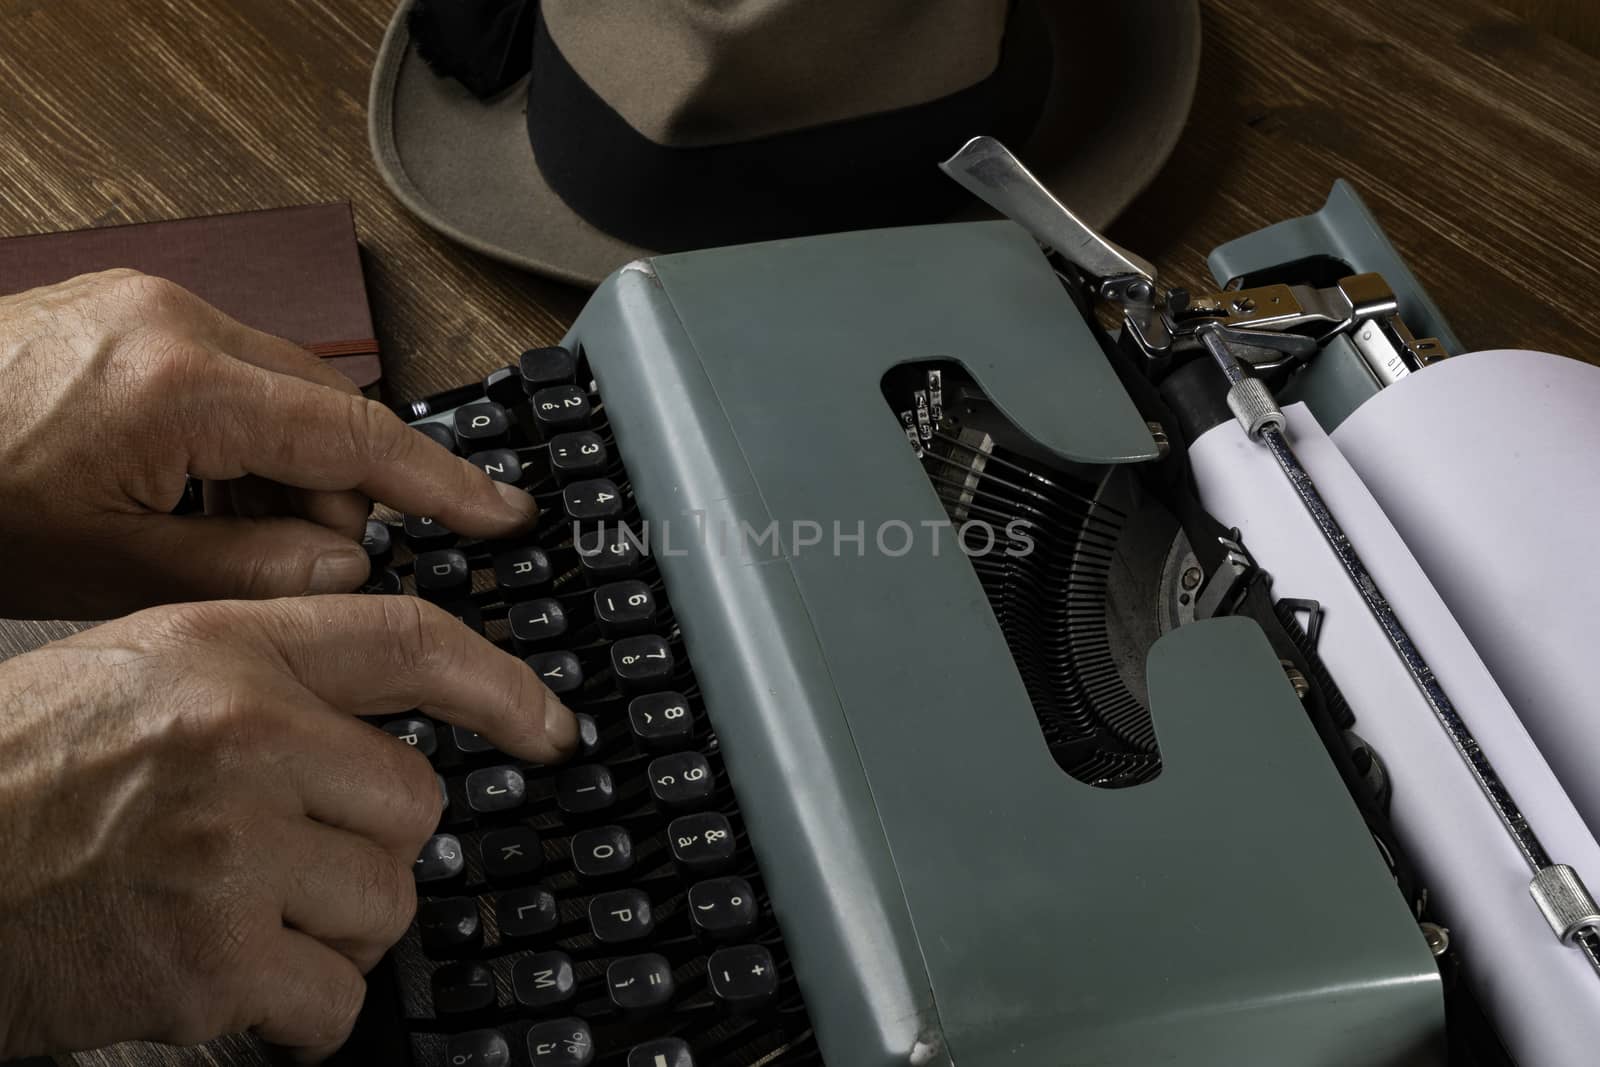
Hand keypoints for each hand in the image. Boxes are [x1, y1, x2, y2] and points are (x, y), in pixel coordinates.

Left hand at [0, 269, 539, 618]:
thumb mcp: (111, 568)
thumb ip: (253, 566)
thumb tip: (349, 564)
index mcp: (181, 384)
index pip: (356, 433)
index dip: (441, 484)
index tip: (502, 513)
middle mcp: (178, 323)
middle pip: (323, 414)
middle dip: (330, 496)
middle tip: (293, 566)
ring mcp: (152, 306)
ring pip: (280, 397)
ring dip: (276, 470)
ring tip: (201, 530)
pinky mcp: (132, 311)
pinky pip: (230, 374)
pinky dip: (233, 439)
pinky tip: (179, 489)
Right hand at [0, 594, 577, 1060]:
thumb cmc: (8, 781)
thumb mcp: (136, 674)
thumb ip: (263, 679)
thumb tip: (382, 723)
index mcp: (223, 653)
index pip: (412, 642)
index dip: (505, 686)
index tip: (552, 727)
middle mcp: (240, 737)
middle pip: (415, 802)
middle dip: (370, 844)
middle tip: (286, 861)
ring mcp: (230, 849)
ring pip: (387, 901)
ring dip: (335, 929)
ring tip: (238, 915)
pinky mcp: (212, 960)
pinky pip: (339, 998)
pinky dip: (304, 1010)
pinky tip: (238, 983)